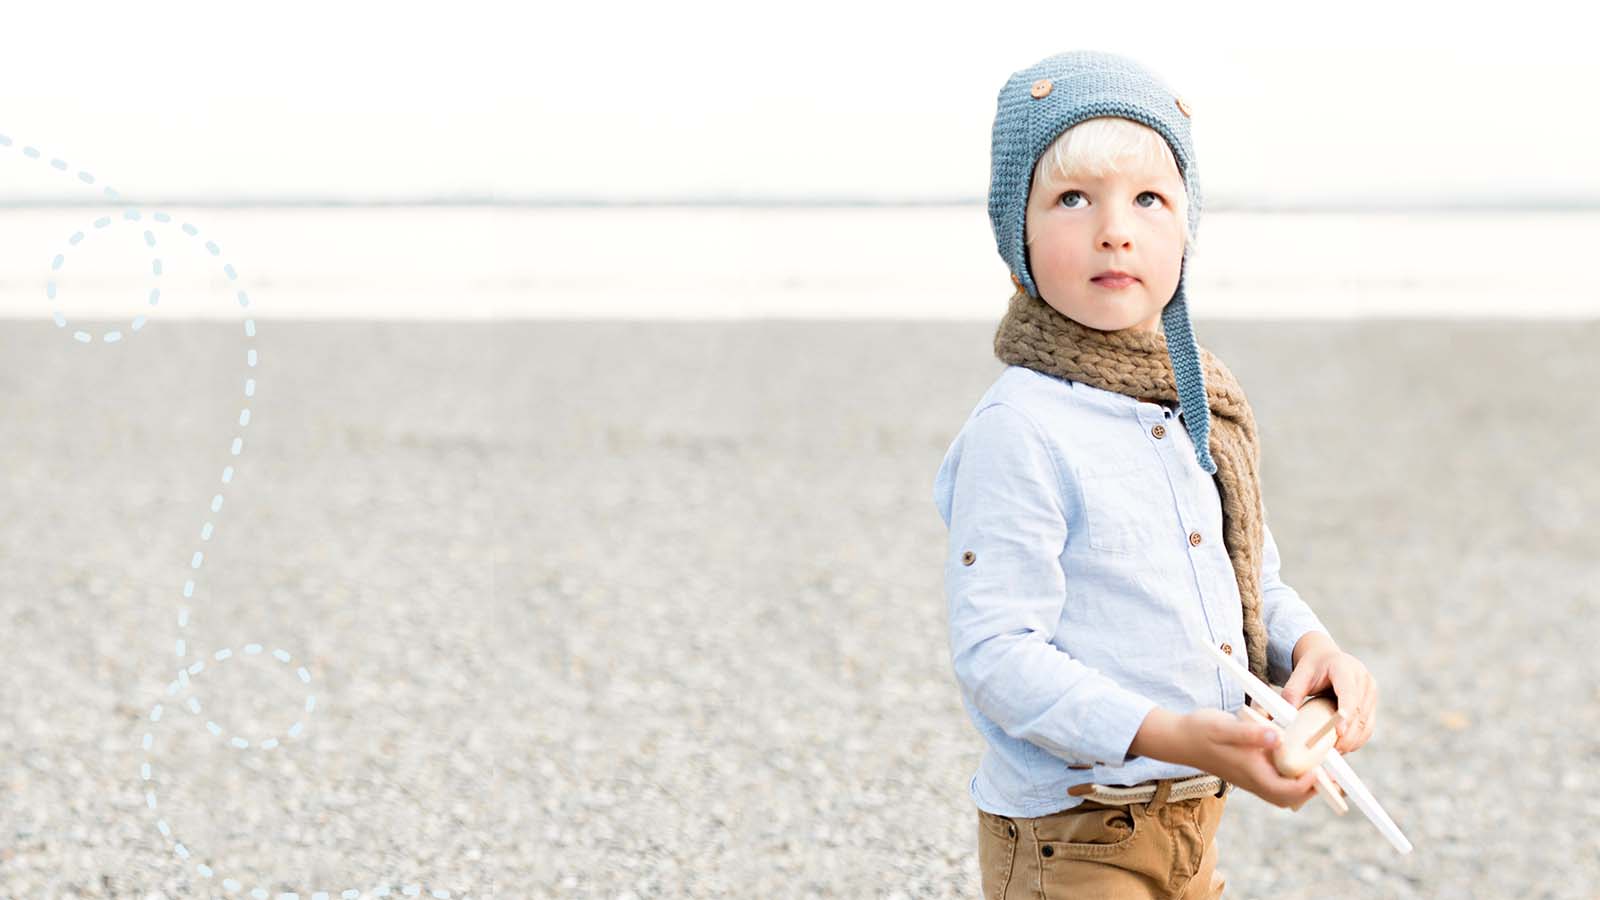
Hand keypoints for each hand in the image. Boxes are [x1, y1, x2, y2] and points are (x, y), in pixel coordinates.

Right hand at [1179, 709, 1319, 810]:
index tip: (1321, 768)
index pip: (1287, 791)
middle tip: (1331, 774)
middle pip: (1290, 797)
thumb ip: (1250, 732)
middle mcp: (1253, 780)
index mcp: (1251, 773)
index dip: (1308, 784)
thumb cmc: (1201, 731)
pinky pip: (1277, 781)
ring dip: (1304, 784)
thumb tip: (1276, 736)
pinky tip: (1297, 756)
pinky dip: (1292, 775)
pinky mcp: (1249, 771)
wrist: (1179, 737)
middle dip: (1313, 789)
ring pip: (1284, 792)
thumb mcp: (1224, 726)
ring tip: (1319, 767)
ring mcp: (1251, 777)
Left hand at [1280, 643, 1377, 754]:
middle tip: (1332, 750)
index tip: (1339, 732)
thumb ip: (1292, 692)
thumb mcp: (1300, 674)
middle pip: (1359, 712)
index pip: (1349, 693)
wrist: (1328, 658)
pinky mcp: (1372, 704)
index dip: (1346, 713)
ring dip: (1353, 740)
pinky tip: (1343, 747)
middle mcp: (1363, 679)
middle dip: (1348, 734)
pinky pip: (1368, 726)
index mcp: (1345, 668)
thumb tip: (1284, 717)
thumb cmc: (1313, 667)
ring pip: (1366, 722)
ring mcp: (1371, 692)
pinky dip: (1357, 739)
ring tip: (1335, 752)